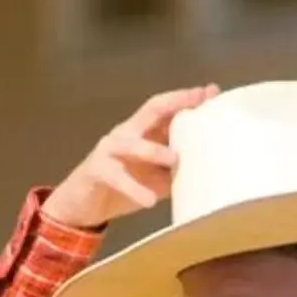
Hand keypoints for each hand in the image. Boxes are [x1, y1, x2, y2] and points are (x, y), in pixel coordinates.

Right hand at [45, 85, 219, 229]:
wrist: (84, 204)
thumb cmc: (124, 185)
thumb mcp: (156, 179)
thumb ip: (175, 171)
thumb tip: (208, 173)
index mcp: (143, 132)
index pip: (166, 109)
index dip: (186, 99)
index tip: (211, 92)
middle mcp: (127, 133)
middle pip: (150, 111)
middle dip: (175, 105)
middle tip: (198, 103)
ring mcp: (110, 149)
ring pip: (131, 143)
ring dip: (153, 149)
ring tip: (173, 158)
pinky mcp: (97, 170)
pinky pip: (116, 177)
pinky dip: (134, 188)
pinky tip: (149, 200)